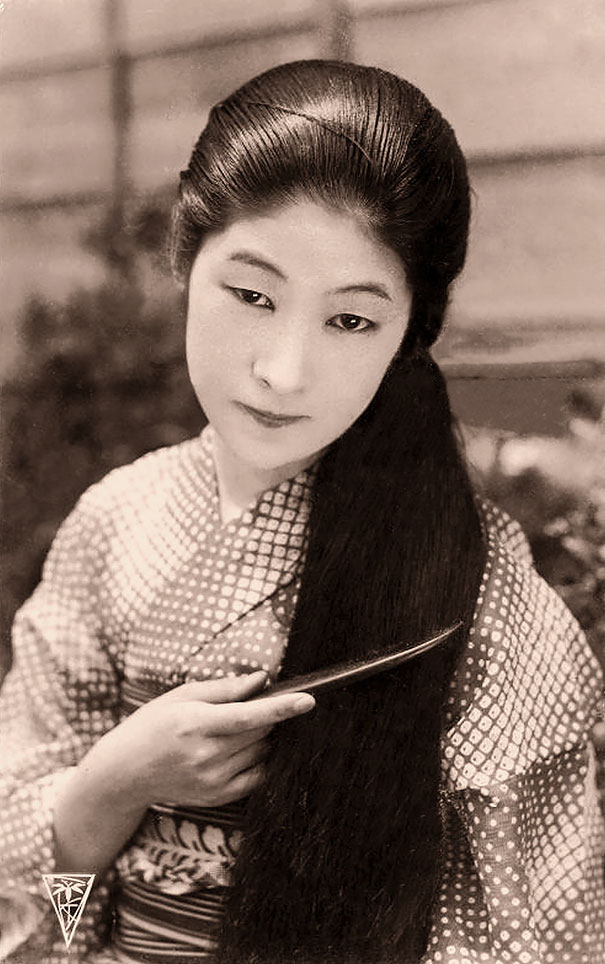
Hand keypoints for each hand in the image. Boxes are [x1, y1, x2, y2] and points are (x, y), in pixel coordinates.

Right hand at [78, 672, 314, 811]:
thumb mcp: (181, 696)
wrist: (125, 773)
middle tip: (248, 706)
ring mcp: (212, 780)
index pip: (249, 715)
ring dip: (262, 736)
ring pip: (261, 751)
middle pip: (261, 731)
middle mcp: (206, 755)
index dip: (282, 707)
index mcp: (195, 724)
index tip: (308, 700)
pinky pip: (257, 776)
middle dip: (267, 714)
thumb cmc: (152, 725)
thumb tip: (262, 680)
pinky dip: (258, 758)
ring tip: (232, 730)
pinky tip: (239, 749)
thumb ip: (225, 688)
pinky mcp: (217, 797)